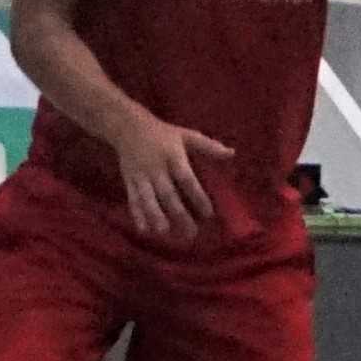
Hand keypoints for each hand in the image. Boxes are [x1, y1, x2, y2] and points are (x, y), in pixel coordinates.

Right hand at [115, 118, 240, 244]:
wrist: (128, 127)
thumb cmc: (163, 133)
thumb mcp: (187, 135)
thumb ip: (209, 146)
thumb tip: (232, 153)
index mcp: (173, 156)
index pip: (186, 179)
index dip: (197, 196)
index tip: (209, 214)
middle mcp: (156, 168)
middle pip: (167, 194)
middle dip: (178, 214)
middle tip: (191, 233)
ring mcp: (141, 176)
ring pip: (148, 199)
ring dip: (155, 216)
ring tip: (165, 232)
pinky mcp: (130, 181)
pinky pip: (133, 199)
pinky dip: (137, 214)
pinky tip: (143, 230)